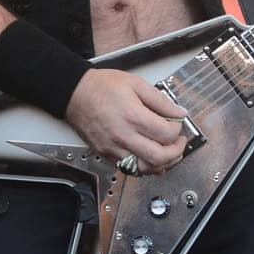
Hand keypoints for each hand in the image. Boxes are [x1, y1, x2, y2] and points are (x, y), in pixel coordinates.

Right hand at [65, 69, 188, 174]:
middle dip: (176, 153)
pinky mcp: (107, 154)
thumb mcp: (135, 84)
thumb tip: (179, 112)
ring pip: (145, 169)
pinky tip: (150, 157)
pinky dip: (145, 167)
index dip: (177, 130)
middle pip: (159, 157)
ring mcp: (114, 148)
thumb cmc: (101, 87)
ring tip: (168, 153)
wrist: (74, 93)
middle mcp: (123, 136)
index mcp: (133, 116)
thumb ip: (160, 100)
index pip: (166, 134)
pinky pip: (131, 170)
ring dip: (162, 164)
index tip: (177, 123)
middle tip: (179, 143)